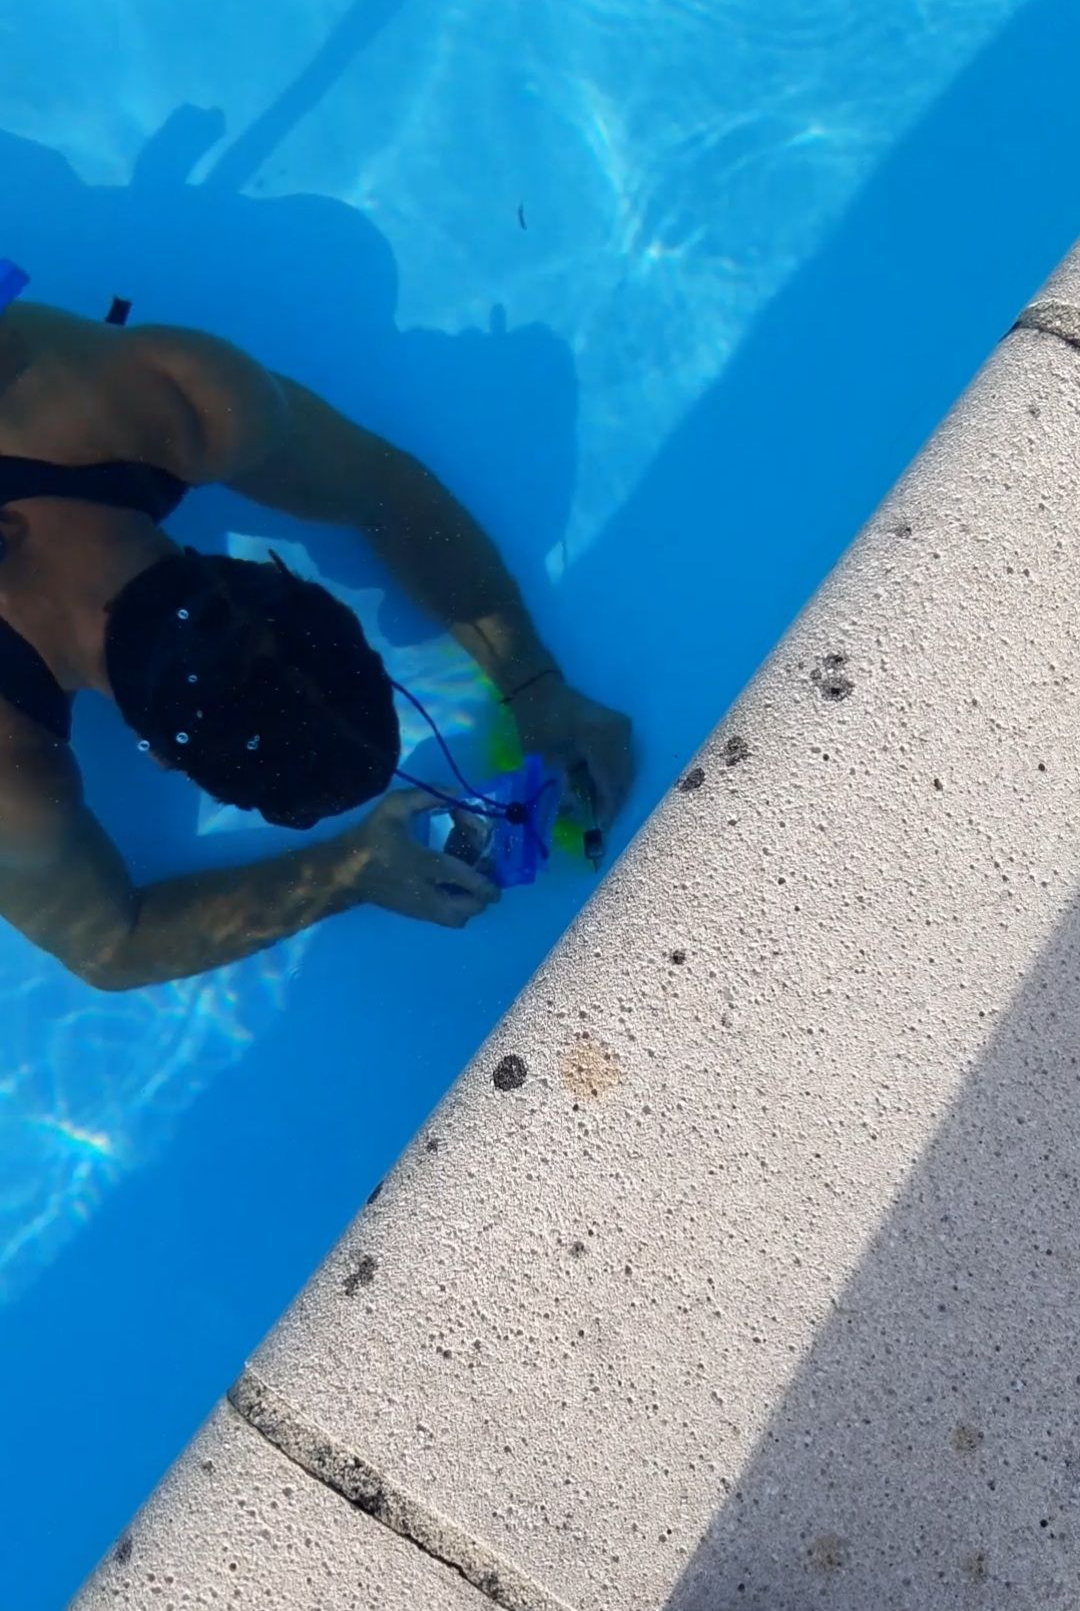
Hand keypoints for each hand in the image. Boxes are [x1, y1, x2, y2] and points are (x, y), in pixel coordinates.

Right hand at [351, 790, 500, 927]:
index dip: (484, 881)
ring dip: (470, 905)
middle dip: (481, 897)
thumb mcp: (395, 806)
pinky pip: (446, 919)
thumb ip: (428, 796)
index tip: (496, 879)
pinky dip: (458, 907)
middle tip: (483, 876)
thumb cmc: (371, 837)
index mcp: (422, 864)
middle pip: (465, 910)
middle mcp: (425, 892)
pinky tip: (453, 885)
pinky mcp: (416, 914)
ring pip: (457, 920)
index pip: (461, 877)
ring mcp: (420, 908)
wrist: (344, 871)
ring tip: (469, 882)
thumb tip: (457, 794)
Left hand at [511, 678, 633, 830]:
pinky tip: (601, 790)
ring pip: (626, 771)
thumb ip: (558, 787)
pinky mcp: (621, 729)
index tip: (600, 830)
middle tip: (602, 826)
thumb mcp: (541, 759)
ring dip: (614, 792)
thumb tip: (574, 814)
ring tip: (601, 811)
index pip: (609, 781)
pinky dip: (613, 778)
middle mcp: (619, 733)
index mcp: (599, 737)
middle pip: (623, 778)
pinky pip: (623, 761)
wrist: (540, 690)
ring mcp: (623, 729)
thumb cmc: (537, 722)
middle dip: (613, 803)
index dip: (607, 808)